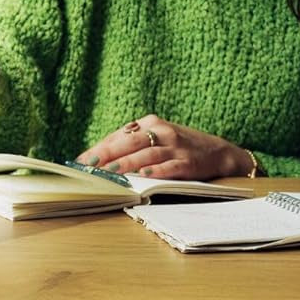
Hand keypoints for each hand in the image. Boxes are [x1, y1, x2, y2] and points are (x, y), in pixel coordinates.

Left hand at [76, 115, 251, 180]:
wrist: (219, 152)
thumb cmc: (181, 146)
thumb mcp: (158, 137)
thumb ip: (134, 143)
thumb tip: (100, 155)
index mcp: (151, 123)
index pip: (119, 135)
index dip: (99, 147)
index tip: (81, 160)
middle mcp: (162, 131)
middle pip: (129, 141)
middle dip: (106, 154)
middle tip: (88, 165)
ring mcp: (176, 146)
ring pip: (146, 154)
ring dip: (127, 163)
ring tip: (110, 171)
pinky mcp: (189, 162)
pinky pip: (170, 166)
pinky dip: (156, 171)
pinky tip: (143, 175)